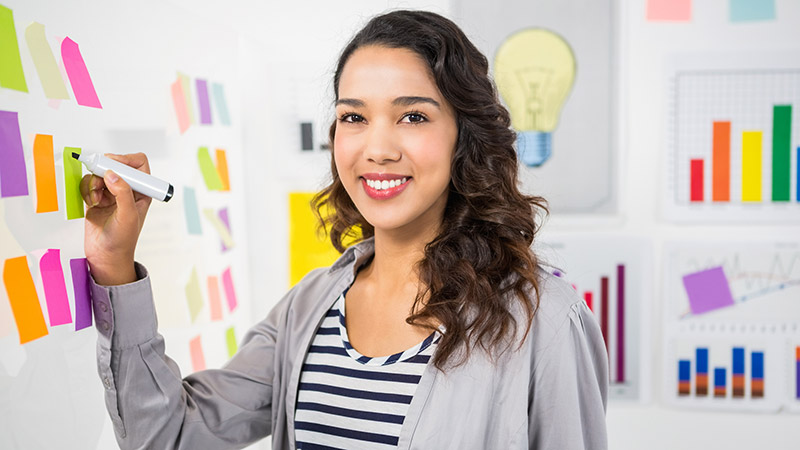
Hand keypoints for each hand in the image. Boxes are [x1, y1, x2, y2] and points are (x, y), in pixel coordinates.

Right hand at [80, 153, 152, 285]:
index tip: (112, 164)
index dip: (126, 159)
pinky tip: (91, 203)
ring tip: (96, 199)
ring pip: (99, 174)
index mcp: (142, 191)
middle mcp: (127, 190)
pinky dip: (86, 189)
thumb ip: (122, 192)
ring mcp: (111, 193)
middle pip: (115, 165)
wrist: (105, 257)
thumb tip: (113, 173)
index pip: (138, 164)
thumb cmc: (123, 240)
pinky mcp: (96, 198)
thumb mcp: (128, 215)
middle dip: (104, 170)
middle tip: (98, 180)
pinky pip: (88, 184)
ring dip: (94, 183)